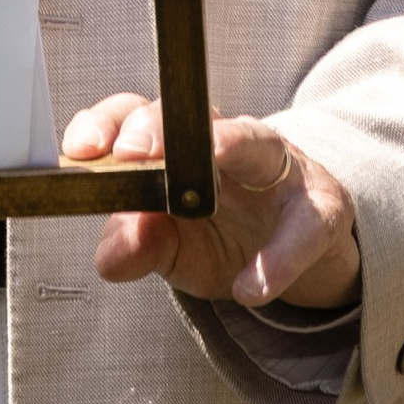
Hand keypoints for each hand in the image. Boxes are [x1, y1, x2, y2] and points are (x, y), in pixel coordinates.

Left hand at [63, 99, 360, 310]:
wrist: (301, 257)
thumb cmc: (229, 236)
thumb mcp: (178, 250)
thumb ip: (141, 245)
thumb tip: (107, 257)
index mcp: (181, 146)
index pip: (137, 116)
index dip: (107, 125)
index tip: (80, 150)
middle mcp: (227, 141)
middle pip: (190, 116)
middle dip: (158, 127)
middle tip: (131, 153)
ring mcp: (279, 166)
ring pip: (256, 140)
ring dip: (229, 145)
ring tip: (206, 166)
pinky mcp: (323, 206)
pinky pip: (307, 223)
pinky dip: (280, 256)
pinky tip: (252, 287)